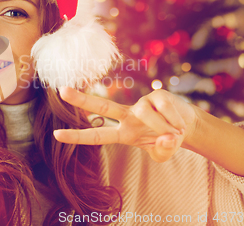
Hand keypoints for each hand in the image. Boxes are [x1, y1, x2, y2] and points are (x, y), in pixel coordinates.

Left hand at [54, 87, 198, 162]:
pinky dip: (175, 121)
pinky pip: (164, 109)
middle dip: (82, 99)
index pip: (97, 135)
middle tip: (61, 91)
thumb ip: (163, 151)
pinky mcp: (157, 94)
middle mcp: (127, 116)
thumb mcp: (163, 153)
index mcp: (123, 133)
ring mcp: (141, 103)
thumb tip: (166, 138)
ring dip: (164, 127)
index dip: (78, 136)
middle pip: (101, 106)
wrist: (188, 125)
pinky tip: (179, 124)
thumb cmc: (169, 140)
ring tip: (175, 133)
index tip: (56, 135)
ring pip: (146, 114)